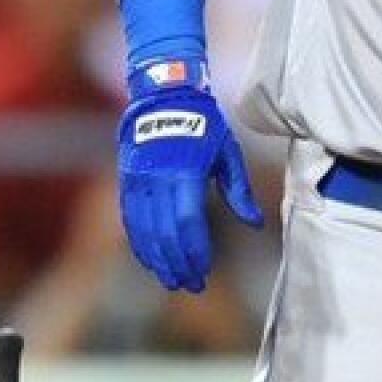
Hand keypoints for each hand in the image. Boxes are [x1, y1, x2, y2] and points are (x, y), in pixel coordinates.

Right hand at [117, 64, 262, 291]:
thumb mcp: (228, 153)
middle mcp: (157, 180)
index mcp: (185, 172)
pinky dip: (140, 244)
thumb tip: (256, 224)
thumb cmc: (205, 124)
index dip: (195, 250)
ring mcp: (138, 181)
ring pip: (144, 232)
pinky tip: (151, 261)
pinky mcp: (126, 181)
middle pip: (165, 233)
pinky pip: (130, 221)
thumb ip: (240, 191)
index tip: (205, 270)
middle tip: (192, 285)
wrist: (165, 95)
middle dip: (178, 263)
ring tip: (173, 281)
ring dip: (158, 260)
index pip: (188, 222)